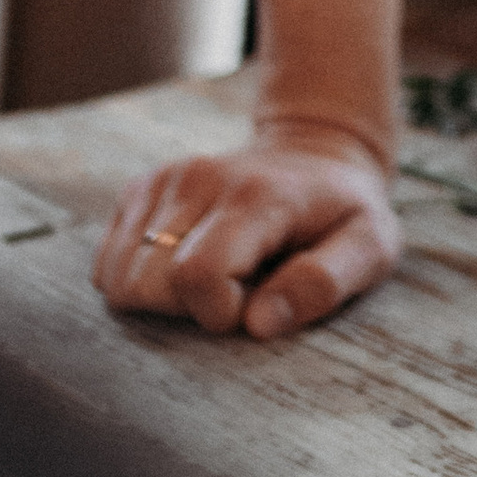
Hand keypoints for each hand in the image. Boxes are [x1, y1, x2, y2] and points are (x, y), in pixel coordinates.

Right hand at [94, 125, 401, 340]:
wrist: (316, 152)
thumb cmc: (344, 213)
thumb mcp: (370, 247)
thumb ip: (325, 284)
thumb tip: (259, 324)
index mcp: (257, 197)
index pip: (197, 274)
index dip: (218, 314)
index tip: (253, 307)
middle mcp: (200, 179)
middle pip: (147, 282)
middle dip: (185, 311)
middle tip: (234, 291)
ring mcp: (165, 180)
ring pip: (117, 277)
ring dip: (159, 298)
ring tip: (214, 278)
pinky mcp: (141, 188)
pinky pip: (107, 264)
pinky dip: (139, 280)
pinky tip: (184, 265)